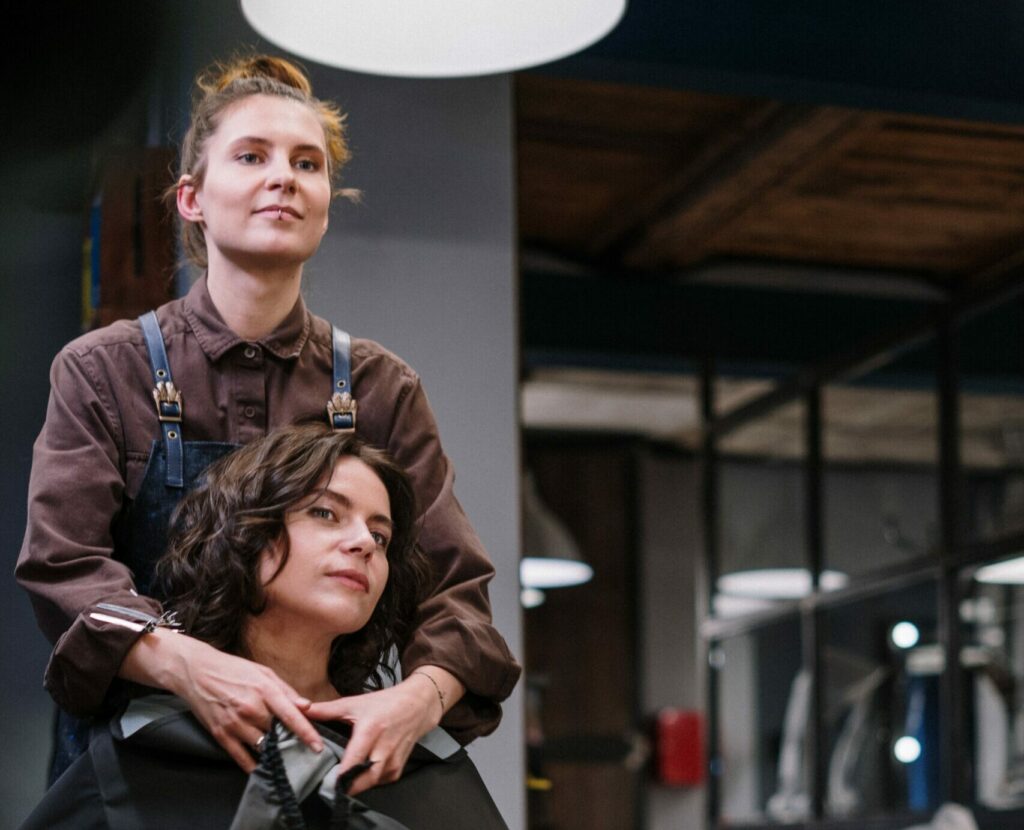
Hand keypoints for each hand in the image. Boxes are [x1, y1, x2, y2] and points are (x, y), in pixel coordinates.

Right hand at [120, 630, 322, 771]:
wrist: (197, 672)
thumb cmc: (233, 670)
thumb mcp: (263, 672)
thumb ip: (286, 691)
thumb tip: (307, 706)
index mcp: (264, 690)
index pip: (291, 716)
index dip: (307, 733)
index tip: (318, 747)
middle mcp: (250, 708)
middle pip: (277, 733)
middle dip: (288, 740)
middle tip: (297, 745)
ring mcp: (234, 723)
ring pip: (261, 747)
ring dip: (272, 753)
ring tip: (281, 754)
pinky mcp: (221, 735)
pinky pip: (241, 758)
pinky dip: (253, 765)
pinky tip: (262, 766)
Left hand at [305, 669, 459, 795]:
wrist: (417, 705)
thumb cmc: (385, 703)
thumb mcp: (355, 703)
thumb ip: (326, 709)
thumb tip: (301, 708)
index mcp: (370, 731)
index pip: (352, 763)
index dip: (338, 777)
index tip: (324, 780)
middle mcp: (384, 749)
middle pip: (362, 781)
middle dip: (345, 785)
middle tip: (329, 784)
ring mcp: (393, 761)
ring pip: (370, 785)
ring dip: (356, 785)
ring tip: (342, 779)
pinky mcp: (398, 769)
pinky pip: (378, 783)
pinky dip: (367, 781)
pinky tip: (360, 773)